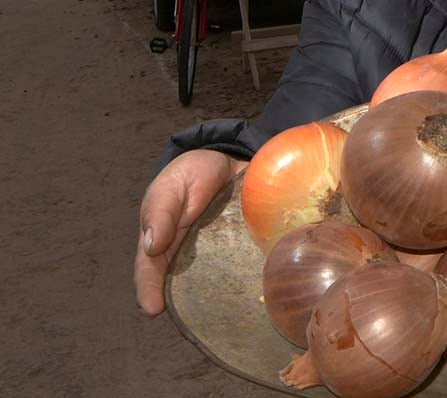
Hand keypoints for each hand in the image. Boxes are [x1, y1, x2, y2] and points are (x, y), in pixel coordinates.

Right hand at [134, 149, 248, 315]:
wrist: (228, 158)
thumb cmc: (190, 175)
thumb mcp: (172, 187)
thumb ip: (161, 213)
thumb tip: (152, 246)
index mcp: (163, 242)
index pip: (150, 271)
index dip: (148, 292)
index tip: (152, 310)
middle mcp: (188, 256)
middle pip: (183, 287)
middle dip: (188, 308)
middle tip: (196, 325)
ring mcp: (216, 255)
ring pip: (215, 284)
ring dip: (220, 300)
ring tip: (229, 319)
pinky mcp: (241, 249)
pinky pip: (243, 268)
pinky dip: (249, 280)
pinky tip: (260, 291)